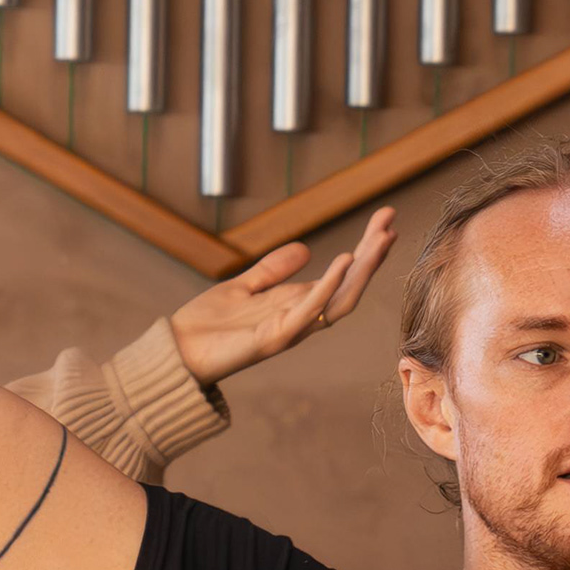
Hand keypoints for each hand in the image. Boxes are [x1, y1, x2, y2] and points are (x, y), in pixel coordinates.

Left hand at [167, 209, 397, 387]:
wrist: (178, 350)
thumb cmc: (209, 323)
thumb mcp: (244, 285)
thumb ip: (273, 270)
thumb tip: (304, 249)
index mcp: (297, 304)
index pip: (343, 275)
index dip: (365, 249)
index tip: (384, 219)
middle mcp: (302, 318)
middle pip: (351, 285)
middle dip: (373, 254)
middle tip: (391, 220)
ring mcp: (293, 328)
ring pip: (341, 299)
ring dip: (363, 268)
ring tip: (382, 238)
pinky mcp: (276, 337)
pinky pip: (310, 311)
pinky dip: (329, 286)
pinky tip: (344, 261)